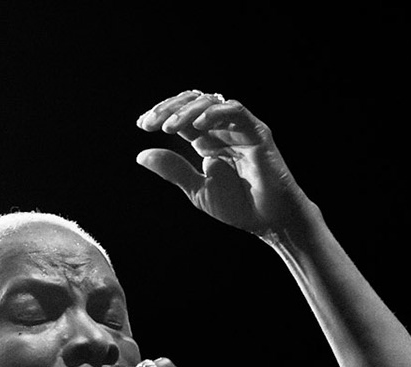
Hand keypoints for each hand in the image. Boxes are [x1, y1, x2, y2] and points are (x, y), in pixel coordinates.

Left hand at [135, 91, 311, 238]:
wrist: (269, 220)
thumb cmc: (238, 206)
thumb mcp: (197, 189)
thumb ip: (173, 170)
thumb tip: (141, 155)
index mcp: (207, 140)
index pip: (181, 117)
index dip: (161, 115)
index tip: (142, 125)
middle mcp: (222, 130)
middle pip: (193, 103)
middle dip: (169, 108)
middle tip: (150, 122)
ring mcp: (239, 128)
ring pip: (211, 101)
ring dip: (187, 111)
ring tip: (168, 127)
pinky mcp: (256, 132)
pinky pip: (235, 111)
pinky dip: (215, 114)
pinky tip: (197, 126)